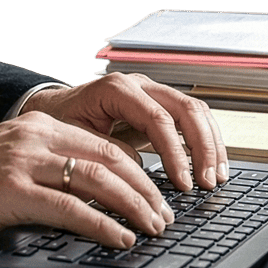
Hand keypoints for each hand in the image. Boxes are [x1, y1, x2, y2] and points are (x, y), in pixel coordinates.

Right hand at [0, 74, 226, 247]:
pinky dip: (103, 224)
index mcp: (38, 125)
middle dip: (146, 189)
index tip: (156, 193)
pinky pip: (71, 208)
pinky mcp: (12, 190)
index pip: (104, 142)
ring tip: (153, 227)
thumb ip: (47, 165)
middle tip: (164, 215)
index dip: (138, 169)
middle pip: (110, 157)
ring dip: (134, 206)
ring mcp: (24, 162)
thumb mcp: (9, 158)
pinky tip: (119, 238)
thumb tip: (90, 193)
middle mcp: (35, 136)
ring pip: (98, 179)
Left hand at [20, 73, 227, 193]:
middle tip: (207, 183)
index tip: (184, 183)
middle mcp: (139, 85)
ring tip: (216, 177)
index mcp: (116, 89)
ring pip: (195, 110)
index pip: (157, 118)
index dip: (175, 152)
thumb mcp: (75, 139)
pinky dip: (205, 141)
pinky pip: (191, 118)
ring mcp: (151, 92)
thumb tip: (141, 172)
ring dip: (210, 144)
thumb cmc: (59, 124)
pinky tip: (210, 166)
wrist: (51, 110)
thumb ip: (107, 151)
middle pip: (185, 108)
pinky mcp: (159, 105)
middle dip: (202, 148)